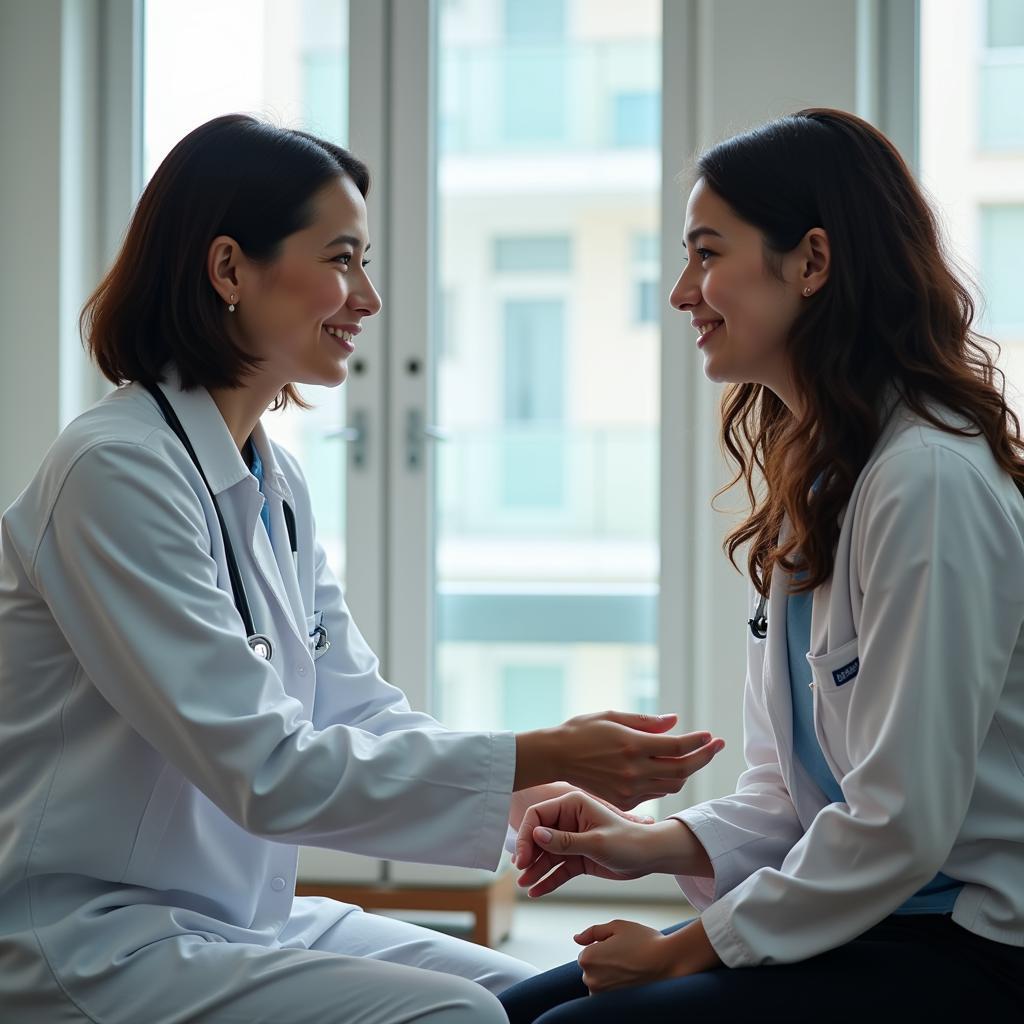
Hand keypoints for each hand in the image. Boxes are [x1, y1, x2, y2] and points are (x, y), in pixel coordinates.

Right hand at [514, 791, 694, 896]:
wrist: (650, 857)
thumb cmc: (628, 842)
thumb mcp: (595, 842)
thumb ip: (565, 841)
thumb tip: (536, 835)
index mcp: (572, 805)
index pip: (538, 816)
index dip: (525, 836)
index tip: (522, 858)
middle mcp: (568, 820)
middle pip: (538, 837)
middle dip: (528, 855)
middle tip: (522, 874)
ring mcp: (572, 840)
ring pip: (546, 855)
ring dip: (535, 870)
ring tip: (525, 886)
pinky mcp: (577, 857)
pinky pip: (558, 869)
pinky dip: (547, 880)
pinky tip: (537, 892)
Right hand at [515, 710, 723, 809]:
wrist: (555, 757)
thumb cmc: (581, 730)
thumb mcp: (612, 716)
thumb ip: (646, 722)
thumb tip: (674, 722)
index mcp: (632, 746)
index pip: (677, 747)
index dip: (697, 742)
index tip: (710, 735)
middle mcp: (634, 770)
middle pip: (682, 769)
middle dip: (704, 757)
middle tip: (717, 746)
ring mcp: (629, 789)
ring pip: (672, 784)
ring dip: (687, 771)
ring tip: (694, 757)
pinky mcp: (624, 801)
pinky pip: (656, 793)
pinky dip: (667, 781)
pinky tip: (668, 769)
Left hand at [575, 920, 678, 992]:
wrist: (668, 963)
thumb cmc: (643, 941)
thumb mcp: (617, 926)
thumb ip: (593, 931)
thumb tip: (577, 938)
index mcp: (587, 959)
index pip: (588, 951)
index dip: (605, 946)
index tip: (621, 946)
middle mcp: (590, 980)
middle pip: (593, 969)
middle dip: (605, 962)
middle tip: (628, 956)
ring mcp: (602, 996)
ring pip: (601, 982)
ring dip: (611, 976)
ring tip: (632, 969)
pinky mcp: (615, 1006)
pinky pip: (609, 995)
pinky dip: (618, 988)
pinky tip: (632, 980)